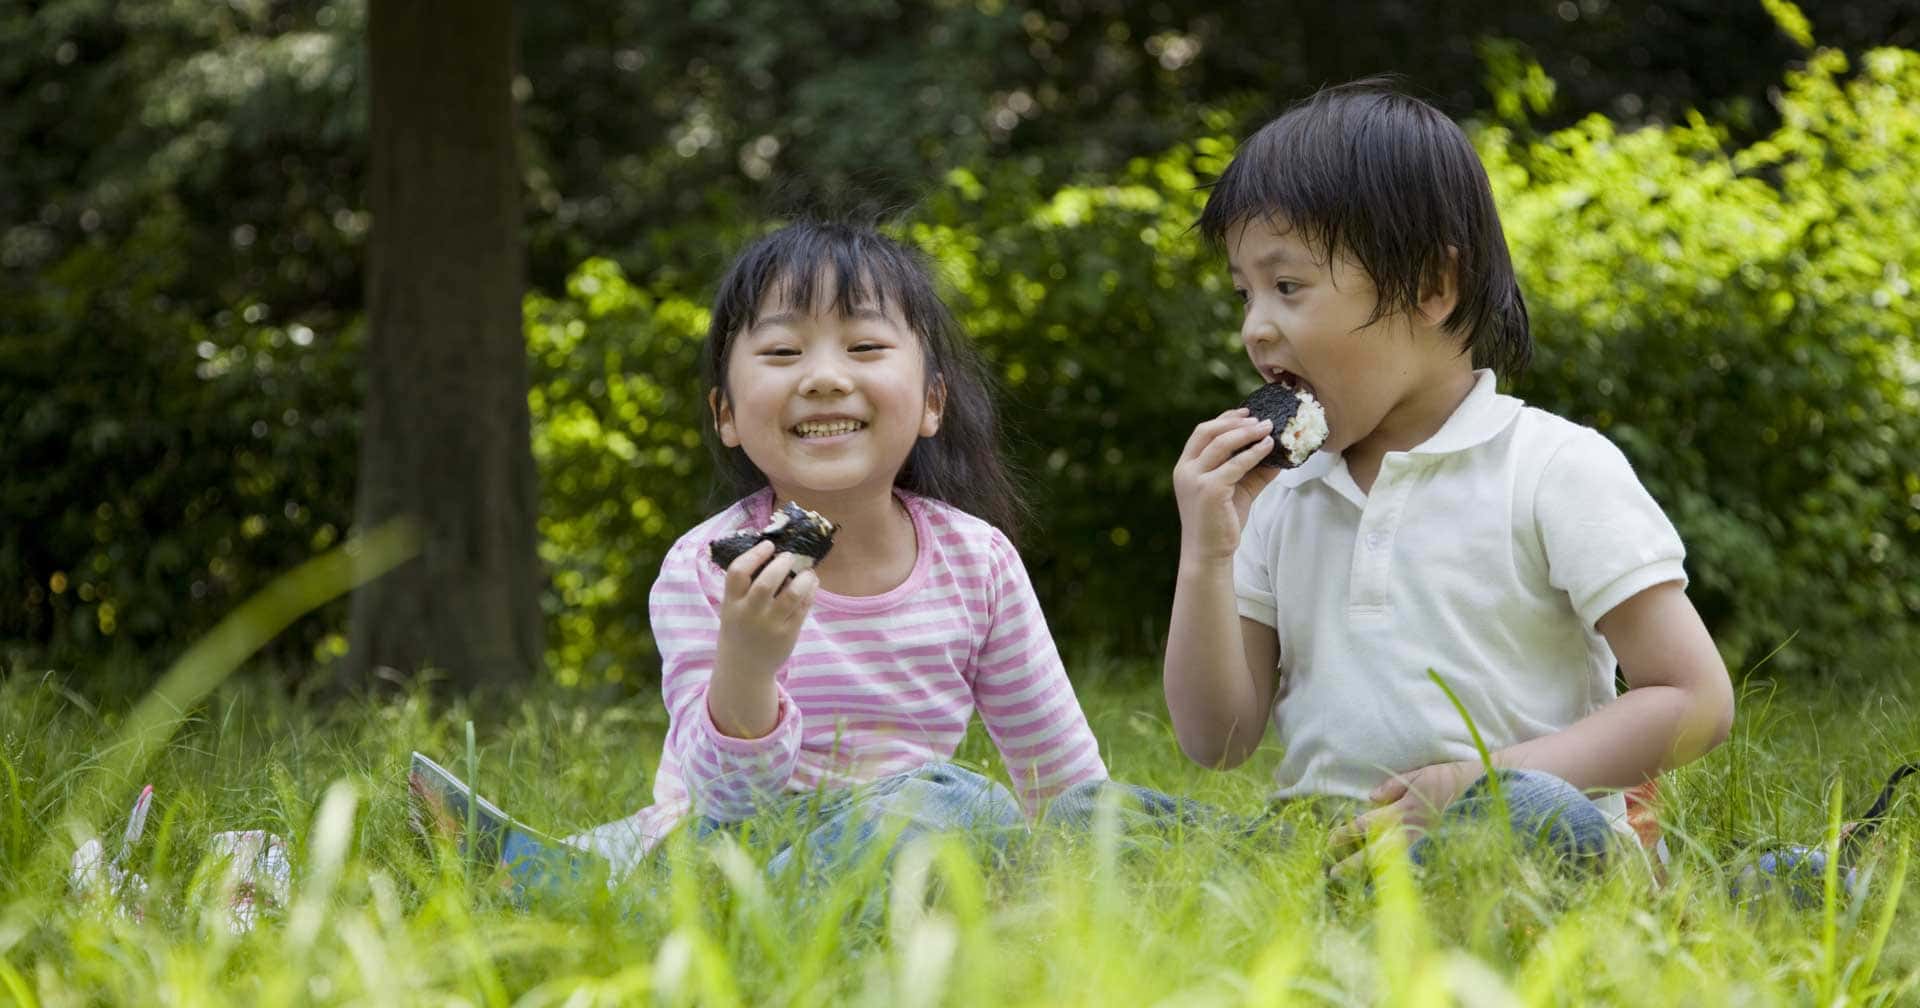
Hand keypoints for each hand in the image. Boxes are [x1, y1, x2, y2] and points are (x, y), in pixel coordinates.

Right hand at [714, 540, 818, 683]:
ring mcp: (768, 626)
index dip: (754, 555)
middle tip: (789, 557)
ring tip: (807, 572)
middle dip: (781, 565)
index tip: (768, 545)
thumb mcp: (732, 608)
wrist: (743, 667)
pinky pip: (802, 608)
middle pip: (766, 583)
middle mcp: (749, 614)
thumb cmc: (740, 629)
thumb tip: (774, 554)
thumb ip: (746, 587)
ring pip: (790, 595)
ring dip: (803, 579)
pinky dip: (809, 593)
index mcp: (731, 603)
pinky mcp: (787, 634)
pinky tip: (811, 585)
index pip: (737, 573)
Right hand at [1172, 409, 1283, 561]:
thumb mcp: (1237, 490)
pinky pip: (1236, 464)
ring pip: (1221, 443)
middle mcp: (1185, 470)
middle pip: (1208, 431)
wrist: (1209, 554)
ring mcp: (1195, 479)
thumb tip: (1279, 451)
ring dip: (1246, 432)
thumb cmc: (1220, 523)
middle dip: (1234, 421)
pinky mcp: (1210, 490)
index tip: (1246, 412)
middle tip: (1259, 419)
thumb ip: (1253, 470)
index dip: (1224, 419)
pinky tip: (1268, 448)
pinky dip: (1254, 453)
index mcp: (1185, 467)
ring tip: (1267, 428)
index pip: (1202, 433)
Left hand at [1326, 760, 1480, 878]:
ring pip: (1392, 866)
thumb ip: (1392, 787)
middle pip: (1373, 852)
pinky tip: (1385, 890)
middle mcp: (1410, 832)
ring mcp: (1425, 847)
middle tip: (1332, 874)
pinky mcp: (1438, 854)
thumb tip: (1369, 798)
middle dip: (1351, 864)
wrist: (1486, 793)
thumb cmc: (1450, 780)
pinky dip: (1398, 881)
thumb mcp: (1418, 775)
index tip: (1329, 841)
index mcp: (1401, 811)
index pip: (1365, 825)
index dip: (1345, 834)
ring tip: (1353, 887)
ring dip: (1371, 876)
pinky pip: (1413, 870)